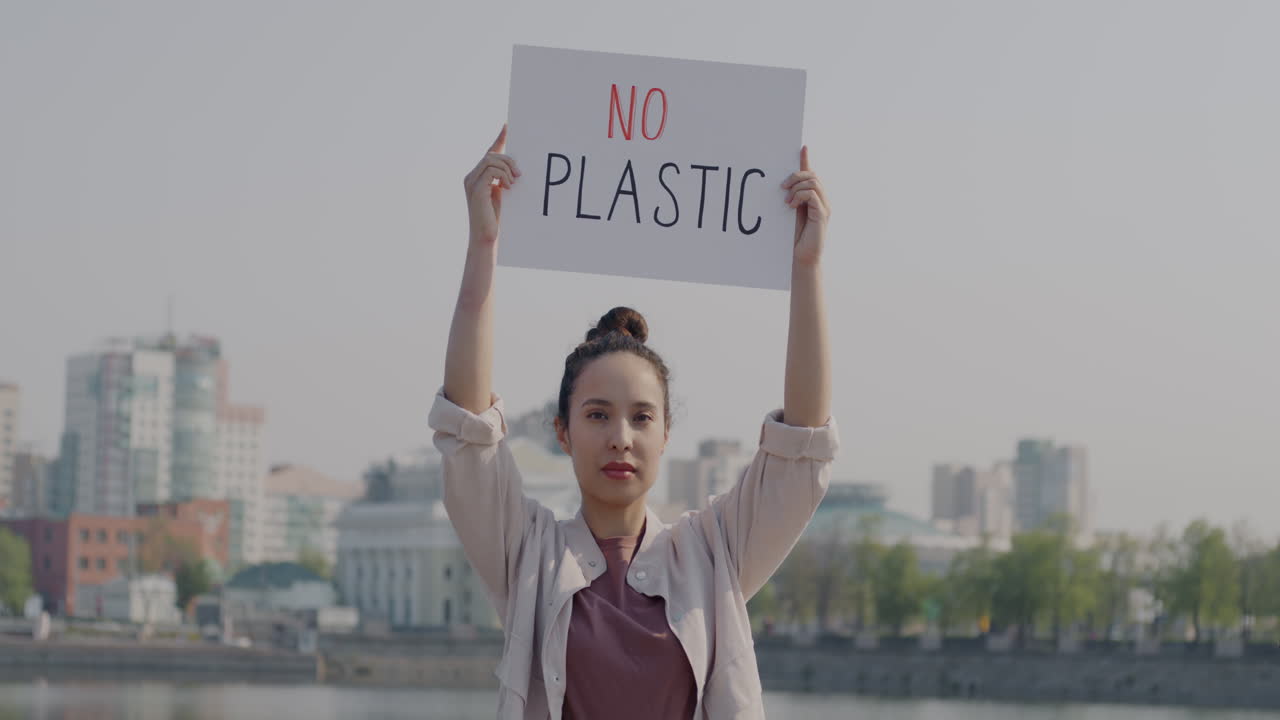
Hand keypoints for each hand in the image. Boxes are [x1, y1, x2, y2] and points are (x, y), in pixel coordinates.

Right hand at [463, 124, 520, 244]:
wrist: (486, 237)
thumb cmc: (495, 218)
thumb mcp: (501, 194)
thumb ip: (502, 180)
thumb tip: (515, 168)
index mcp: (476, 176)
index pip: (489, 152)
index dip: (499, 139)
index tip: (507, 126)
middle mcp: (470, 176)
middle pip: (491, 154)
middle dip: (509, 161)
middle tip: (519, 175)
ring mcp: (471, 182)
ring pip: (492, 160)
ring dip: (507, 169)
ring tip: (513, 183)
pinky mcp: (476, 188)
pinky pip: (492, 170)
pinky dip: (503, 176)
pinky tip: (507, 187)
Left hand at [782, 146, 828, 265]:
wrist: (801, 257)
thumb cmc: (793, 238)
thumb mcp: (789, 213)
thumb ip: (789, 199)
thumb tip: (780, 187)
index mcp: (813, 198)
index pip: (811, 175)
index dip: (806, 160)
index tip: (802, 147)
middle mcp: (822, 199)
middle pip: (812, 175)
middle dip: (796, 176)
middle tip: (782, 187)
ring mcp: (824, 206)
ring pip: (813, 182)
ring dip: (796, 187)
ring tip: (786, 201)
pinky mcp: (823, 213)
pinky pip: (812, 194)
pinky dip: (800, 196)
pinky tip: (791, 206)